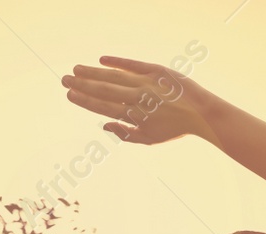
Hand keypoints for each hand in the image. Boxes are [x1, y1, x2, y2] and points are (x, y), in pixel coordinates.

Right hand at [62, 56, 222, 144]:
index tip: (69, 94)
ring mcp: (147, 83)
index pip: (103, 107)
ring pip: (115, 77)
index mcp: (135, 116)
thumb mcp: (149, 139)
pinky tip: (102, 61)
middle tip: (64, 79)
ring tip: (77, 69)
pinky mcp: (157, 70)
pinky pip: (133, 65)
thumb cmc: (173, 128)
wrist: (201, 113)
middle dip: (82, 84)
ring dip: (93, 73)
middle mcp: (139, 98)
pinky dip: (117, 62)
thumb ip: (125, 134)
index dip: (84, 100)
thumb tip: (104, 126)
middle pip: (104, 90)